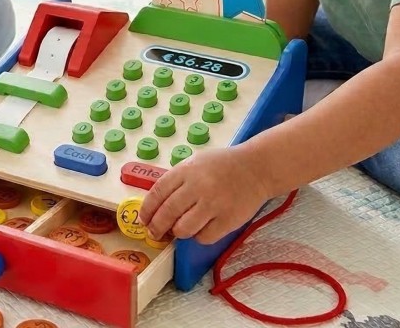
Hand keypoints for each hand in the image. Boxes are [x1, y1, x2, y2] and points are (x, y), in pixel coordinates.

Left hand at [139, 145, 269, 243]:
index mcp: (187, 170)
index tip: (143, 220)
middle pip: (168, 213)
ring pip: (184, 229)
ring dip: (178, 233)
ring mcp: (213, 204)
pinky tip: (201, 228)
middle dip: (157, 227)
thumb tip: (157, 205)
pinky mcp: (227, 220)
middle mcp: (198, 187)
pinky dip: (199, 236)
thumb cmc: (223, 165)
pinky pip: (204, 237)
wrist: (256, 168)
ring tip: (179, 230)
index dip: (147, 209)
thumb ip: (177, 180)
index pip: (158, 192)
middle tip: (155, 234)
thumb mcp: (195, 163)